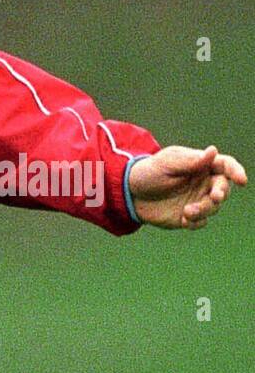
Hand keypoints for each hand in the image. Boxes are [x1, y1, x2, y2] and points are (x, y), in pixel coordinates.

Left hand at [129, 145, 246, 229]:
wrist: (131, 193)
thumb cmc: (150, 171)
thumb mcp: (167, 163)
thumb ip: (190, 161)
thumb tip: (213, 150)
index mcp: (200, 165)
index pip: (225, 165)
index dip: (236, 171)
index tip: (241, 180)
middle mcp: (203, 182)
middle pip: (223, 188)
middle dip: (221, 193)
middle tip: (214, 197)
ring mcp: (197, 199)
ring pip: (214, 207)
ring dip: (204, 209)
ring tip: (187, 211)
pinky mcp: (190, 216)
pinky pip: (201, 221)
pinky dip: (196, 221)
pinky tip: (183, 219)